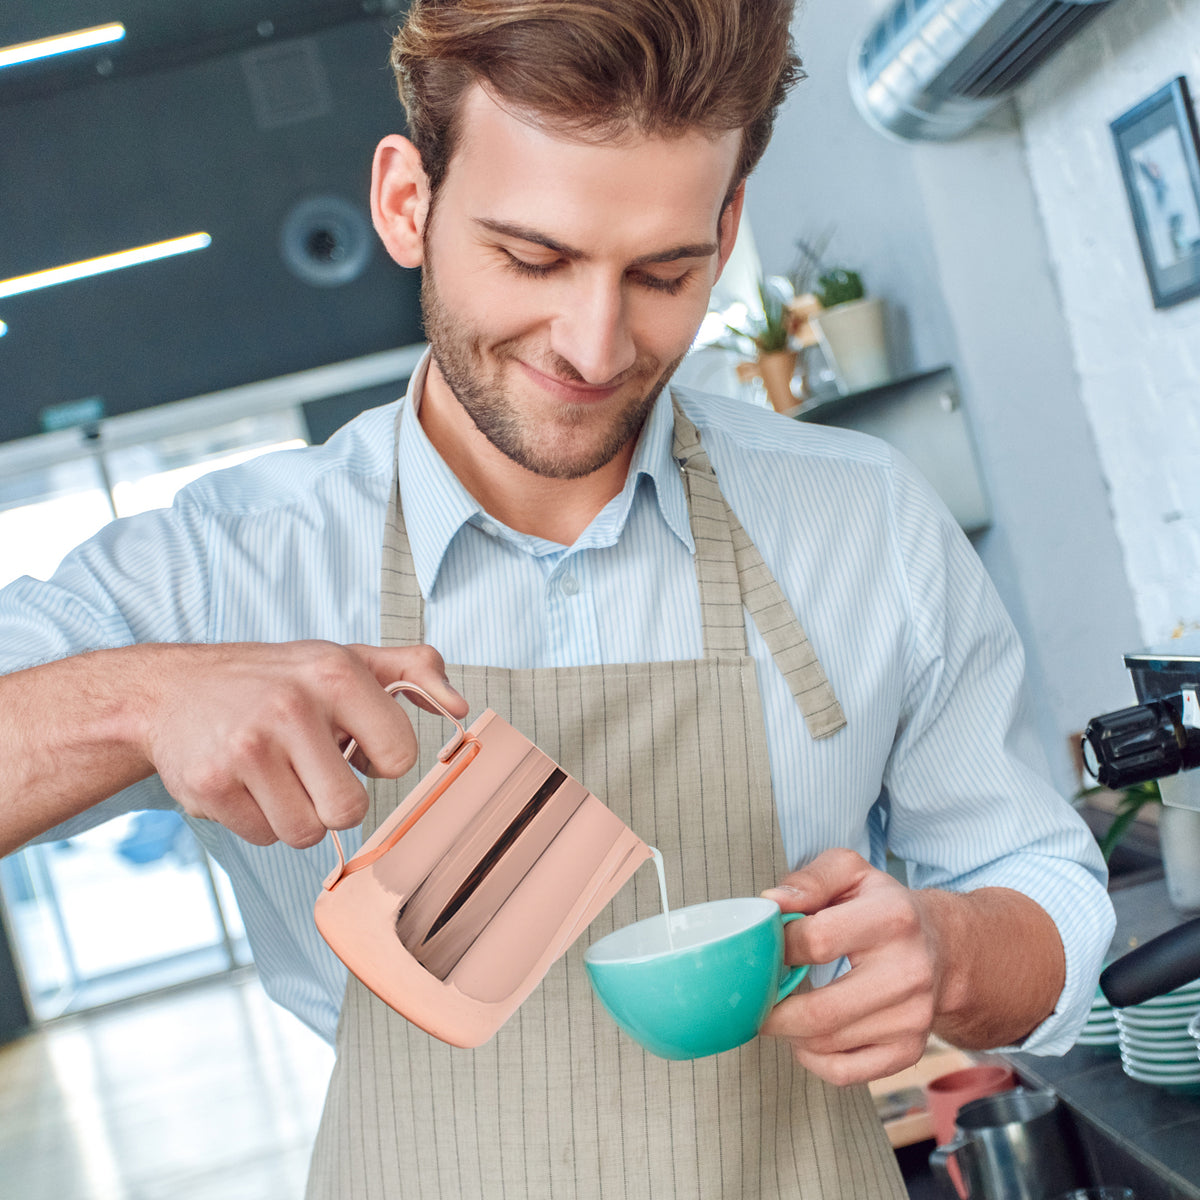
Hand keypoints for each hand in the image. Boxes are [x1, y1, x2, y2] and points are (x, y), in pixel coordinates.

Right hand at [138, 641, 466, 848]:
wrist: (170, 691)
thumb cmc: (276, 679)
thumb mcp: (346, 657)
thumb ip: (414, 670)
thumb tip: (458, 706)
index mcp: (335, 672)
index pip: (400, 756)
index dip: (383, 760)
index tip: (355, 744)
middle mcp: (290, 707)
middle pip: (351, 808)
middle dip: (338, 798)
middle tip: (314, 769)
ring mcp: (245, 748)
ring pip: (307, 831)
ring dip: (299, 813)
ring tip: (278, 774)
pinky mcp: (210, 786)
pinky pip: (265, 837)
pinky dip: (260, 820)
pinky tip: (245, 783)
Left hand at [758, 848, 942, 1085]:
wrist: (943, 947)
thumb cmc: (882, 906)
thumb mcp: (849, 873)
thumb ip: (808, 880)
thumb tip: (772, 903)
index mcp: (892, 918)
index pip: (815, 942)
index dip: (777, 947)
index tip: (765, 947)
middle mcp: (908, 973)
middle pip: (820, 1011)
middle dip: (772, 1010)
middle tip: (754, 998)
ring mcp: (912, 1018)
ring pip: (826, 1045)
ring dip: (789, 1033)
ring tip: (780, 1010)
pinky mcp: (909, 1050)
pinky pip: (845, 1073)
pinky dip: (812, 1061)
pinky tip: (805, 1038)